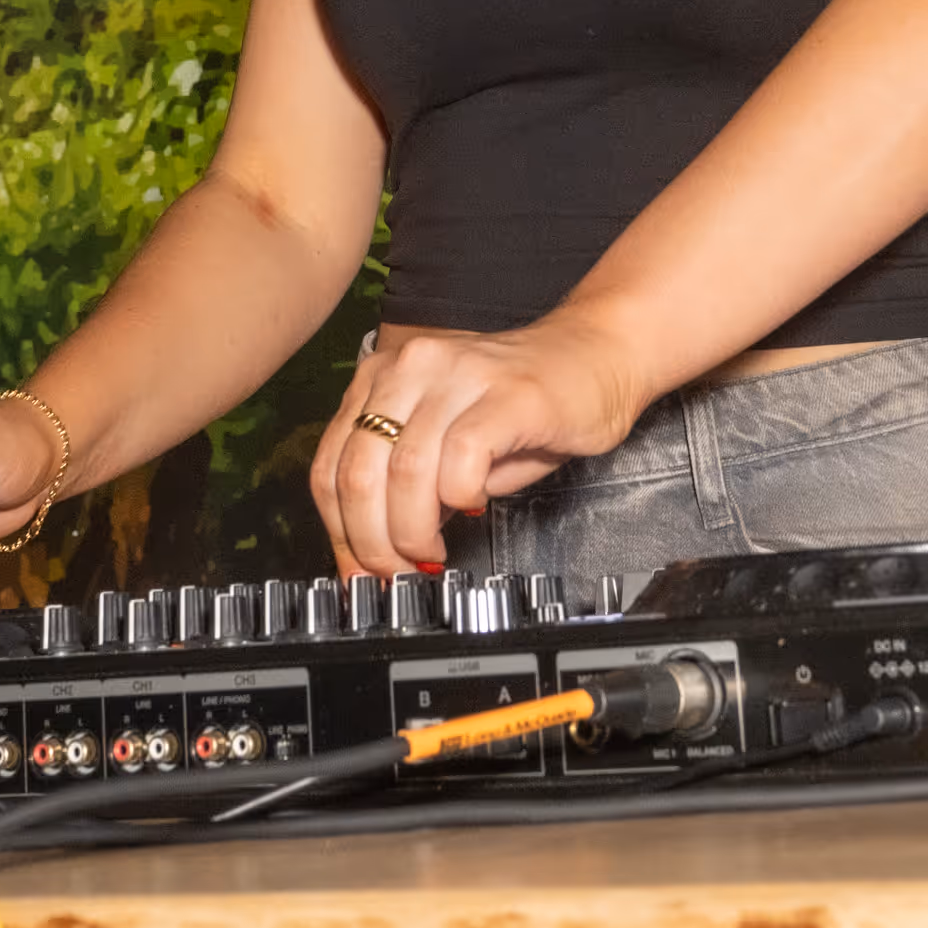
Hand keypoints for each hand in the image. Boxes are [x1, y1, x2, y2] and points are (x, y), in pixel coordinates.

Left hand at [311, 312, 645, 577]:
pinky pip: (462, 459)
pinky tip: (474, 506)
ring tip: (432, 551)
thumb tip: (373, 551)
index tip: (356, 570)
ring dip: (413, 532)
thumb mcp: (447, 443)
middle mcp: (413, 366)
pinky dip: (461, 498)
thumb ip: (405, 486)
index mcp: (384, 376)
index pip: (330, 465)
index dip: (339, 532)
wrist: (596, 355)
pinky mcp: (507, 394)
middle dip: (372, 543)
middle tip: (395, 572)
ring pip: (404, 473)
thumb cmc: (523, 405)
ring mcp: (459, 375)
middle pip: (359, 474)